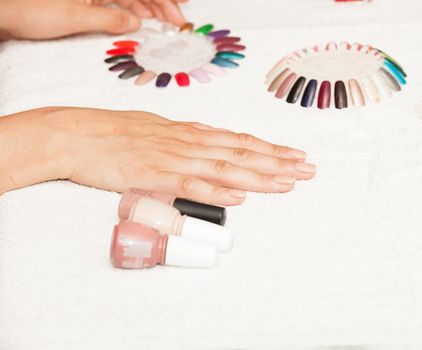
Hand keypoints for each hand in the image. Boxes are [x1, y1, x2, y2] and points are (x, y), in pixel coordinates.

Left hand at [0, 0, 186, 39]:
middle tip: (178, 22)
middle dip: (161, 4)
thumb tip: (136, 23)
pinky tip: (141, 20)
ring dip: (149, 8)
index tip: (184, 3)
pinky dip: (131, 11)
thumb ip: (110, 19)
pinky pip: (117, 2)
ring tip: (165, 23)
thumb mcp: (76, 17)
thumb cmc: (34, 10)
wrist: (4, 12)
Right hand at [0, 108, 315, 205]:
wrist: (77, 134)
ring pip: (224, 167)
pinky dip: (217, 190)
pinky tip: (240, 196)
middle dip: (278, 162)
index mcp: (190, 134)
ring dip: (259, 175)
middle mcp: (188, 143)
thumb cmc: (114, 132)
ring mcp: (173, 158)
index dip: (270, 149)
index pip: (239, 141)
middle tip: (308, 168)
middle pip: (241, 153)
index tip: (295, 155)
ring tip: (288, 181)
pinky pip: (190, 185)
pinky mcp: (154, 175)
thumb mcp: (157, 128)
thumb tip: (209, 135)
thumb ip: (185, 135)